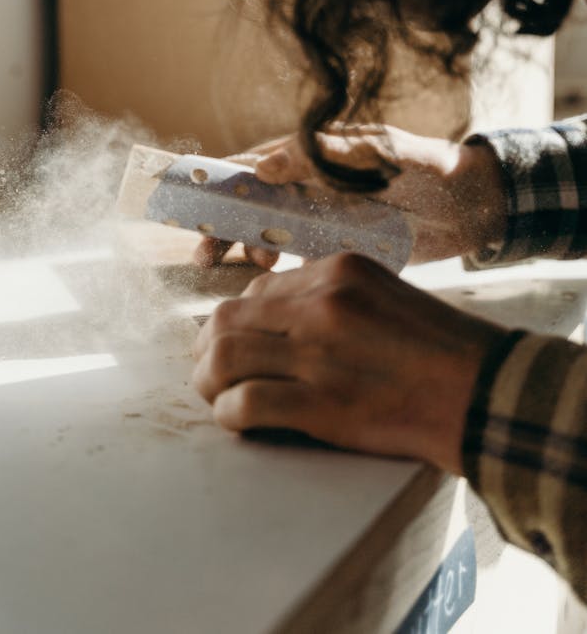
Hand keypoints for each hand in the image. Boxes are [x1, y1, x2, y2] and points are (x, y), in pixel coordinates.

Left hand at [193, 252, 505, 471]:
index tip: (234, 345)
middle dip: (207, 350)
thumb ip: (333, 298)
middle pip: (228, 319)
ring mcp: (320, 353)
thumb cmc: (441, 349)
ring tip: (216, 399)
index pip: (257, 291)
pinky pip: (247, 403)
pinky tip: (237, 422)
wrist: (486, 392)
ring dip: (208, 382)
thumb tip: (276, 319)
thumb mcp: (385, 295)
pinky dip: (230, 415)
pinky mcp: (322, 403)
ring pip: (224, 356)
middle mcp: (322, 304)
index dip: (236, 322)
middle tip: (208, 374)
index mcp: (337, 271)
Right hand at [194, 125, 507, 266]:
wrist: (471, 206)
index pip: (251, 163)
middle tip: (206, 253)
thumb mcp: (377, 153)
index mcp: (311, 154)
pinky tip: (270, 275)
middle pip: (249, 202)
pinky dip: (274, 265)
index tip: (189, 201)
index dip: (217, 180)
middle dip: (222, 224)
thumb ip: (321, 156)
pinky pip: (293, 255)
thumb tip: (262, 167)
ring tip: (251, 266)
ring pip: (266, 230)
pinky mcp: (334, 246)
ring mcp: (319, 215)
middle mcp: (308, 183)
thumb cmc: (426, 167)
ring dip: (247, 246)